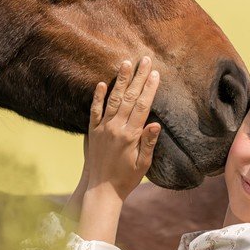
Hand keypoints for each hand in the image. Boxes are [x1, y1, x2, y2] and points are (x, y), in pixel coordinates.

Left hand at [84, 56, 162, 201]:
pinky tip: (101, 83)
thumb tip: (156, 124)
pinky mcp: (92, 131)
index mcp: (130, 136)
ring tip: (125, 63)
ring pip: (113, 100)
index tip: (155, 73)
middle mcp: (115, 128)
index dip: (149, 88)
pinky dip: (98, 96)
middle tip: (144, 59)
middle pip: (129, 97)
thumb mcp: (143, 164)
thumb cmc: (126, 179)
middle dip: (138, 77)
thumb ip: (149, 143)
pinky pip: (94, 111)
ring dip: (120, 80)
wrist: (101, 190)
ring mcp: (102, 128)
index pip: (143, 106)